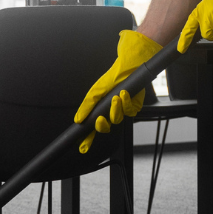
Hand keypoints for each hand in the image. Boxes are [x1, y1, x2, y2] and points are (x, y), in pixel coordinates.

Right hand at [74, 30, 162, 152]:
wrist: (129, 66)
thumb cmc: (112, 77)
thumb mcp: (95, 91)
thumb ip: (86, 106)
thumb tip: (78, 120)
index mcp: (100, 108)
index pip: (92, 127)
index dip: (87, 139)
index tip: (82, 147)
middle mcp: (111, 110)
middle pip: (105, 127)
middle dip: (102, 125)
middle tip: (100, 119)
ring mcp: (122, 109)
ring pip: (118, 119)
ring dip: (115, 110)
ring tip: (114, 98)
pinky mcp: (134, 106)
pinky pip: (130, 111)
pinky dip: (126, 104)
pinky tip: (123, 95)